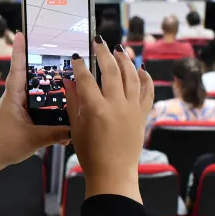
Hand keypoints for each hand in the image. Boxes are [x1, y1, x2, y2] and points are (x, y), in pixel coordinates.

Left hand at [0, 32, 68, 187]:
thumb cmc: (3, 146)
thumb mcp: (32, 139)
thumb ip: (55, 134)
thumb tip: (75, 129)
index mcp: (13, 96)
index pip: (18, 68)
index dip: (20, 50)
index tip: (21, 33)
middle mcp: (16, 97)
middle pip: (31, 74)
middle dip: (42, 62)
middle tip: (56, 48)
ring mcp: (19, 105)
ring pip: (37, 90)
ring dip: (48, 83)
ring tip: (66, 74)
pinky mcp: (23, 115)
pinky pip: (39, 104)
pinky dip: (50, 104)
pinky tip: (63, 109)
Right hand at [63, 36, 153, 202]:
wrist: (113, 174)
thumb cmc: (90, 154)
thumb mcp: (75, 127)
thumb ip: (73, 101)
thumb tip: (67, 80)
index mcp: (96, 108)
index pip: (86, 78)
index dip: (79, 65)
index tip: (75, 56)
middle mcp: (116, 105)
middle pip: (111, 71)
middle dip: (104, 53)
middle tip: (98, 42)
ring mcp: (132, 109)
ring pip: (132, 76)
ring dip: (125, 60)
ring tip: (119, 49)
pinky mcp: (142, 115)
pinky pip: (147, 91)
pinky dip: (145, 78)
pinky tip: (140, 68)